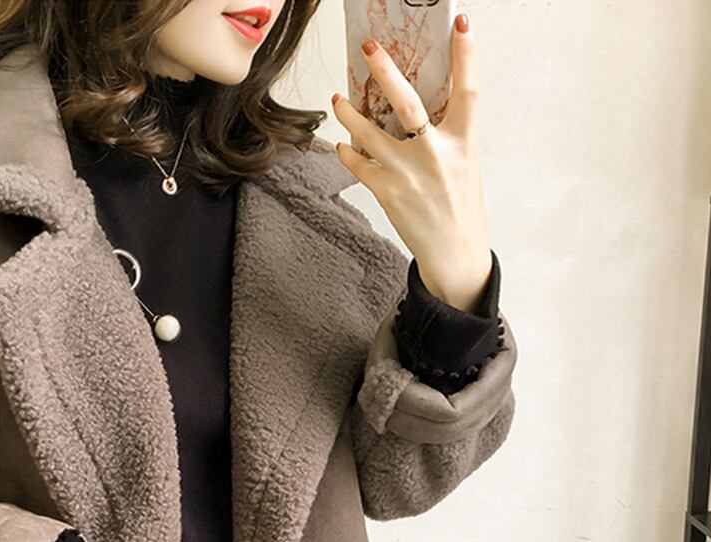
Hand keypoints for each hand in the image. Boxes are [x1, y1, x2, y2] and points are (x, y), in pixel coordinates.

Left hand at [331, 11, 491, 312]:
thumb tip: (416, 106)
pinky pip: (360, 164)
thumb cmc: (460, 205)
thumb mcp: (465, 163)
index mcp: (463, 142)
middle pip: (408, 103)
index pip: (468, 90)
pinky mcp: (387, 192)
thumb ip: (447, 134)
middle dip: (386, 71)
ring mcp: (408, 173)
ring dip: (350, 113)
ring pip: (370, 133)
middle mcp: (436, 154)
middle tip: (369, 47)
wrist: (453, 251)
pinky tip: (341, 144)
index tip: (460, 23)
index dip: (466, 54)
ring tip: (338, 97)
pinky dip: (348, 152)